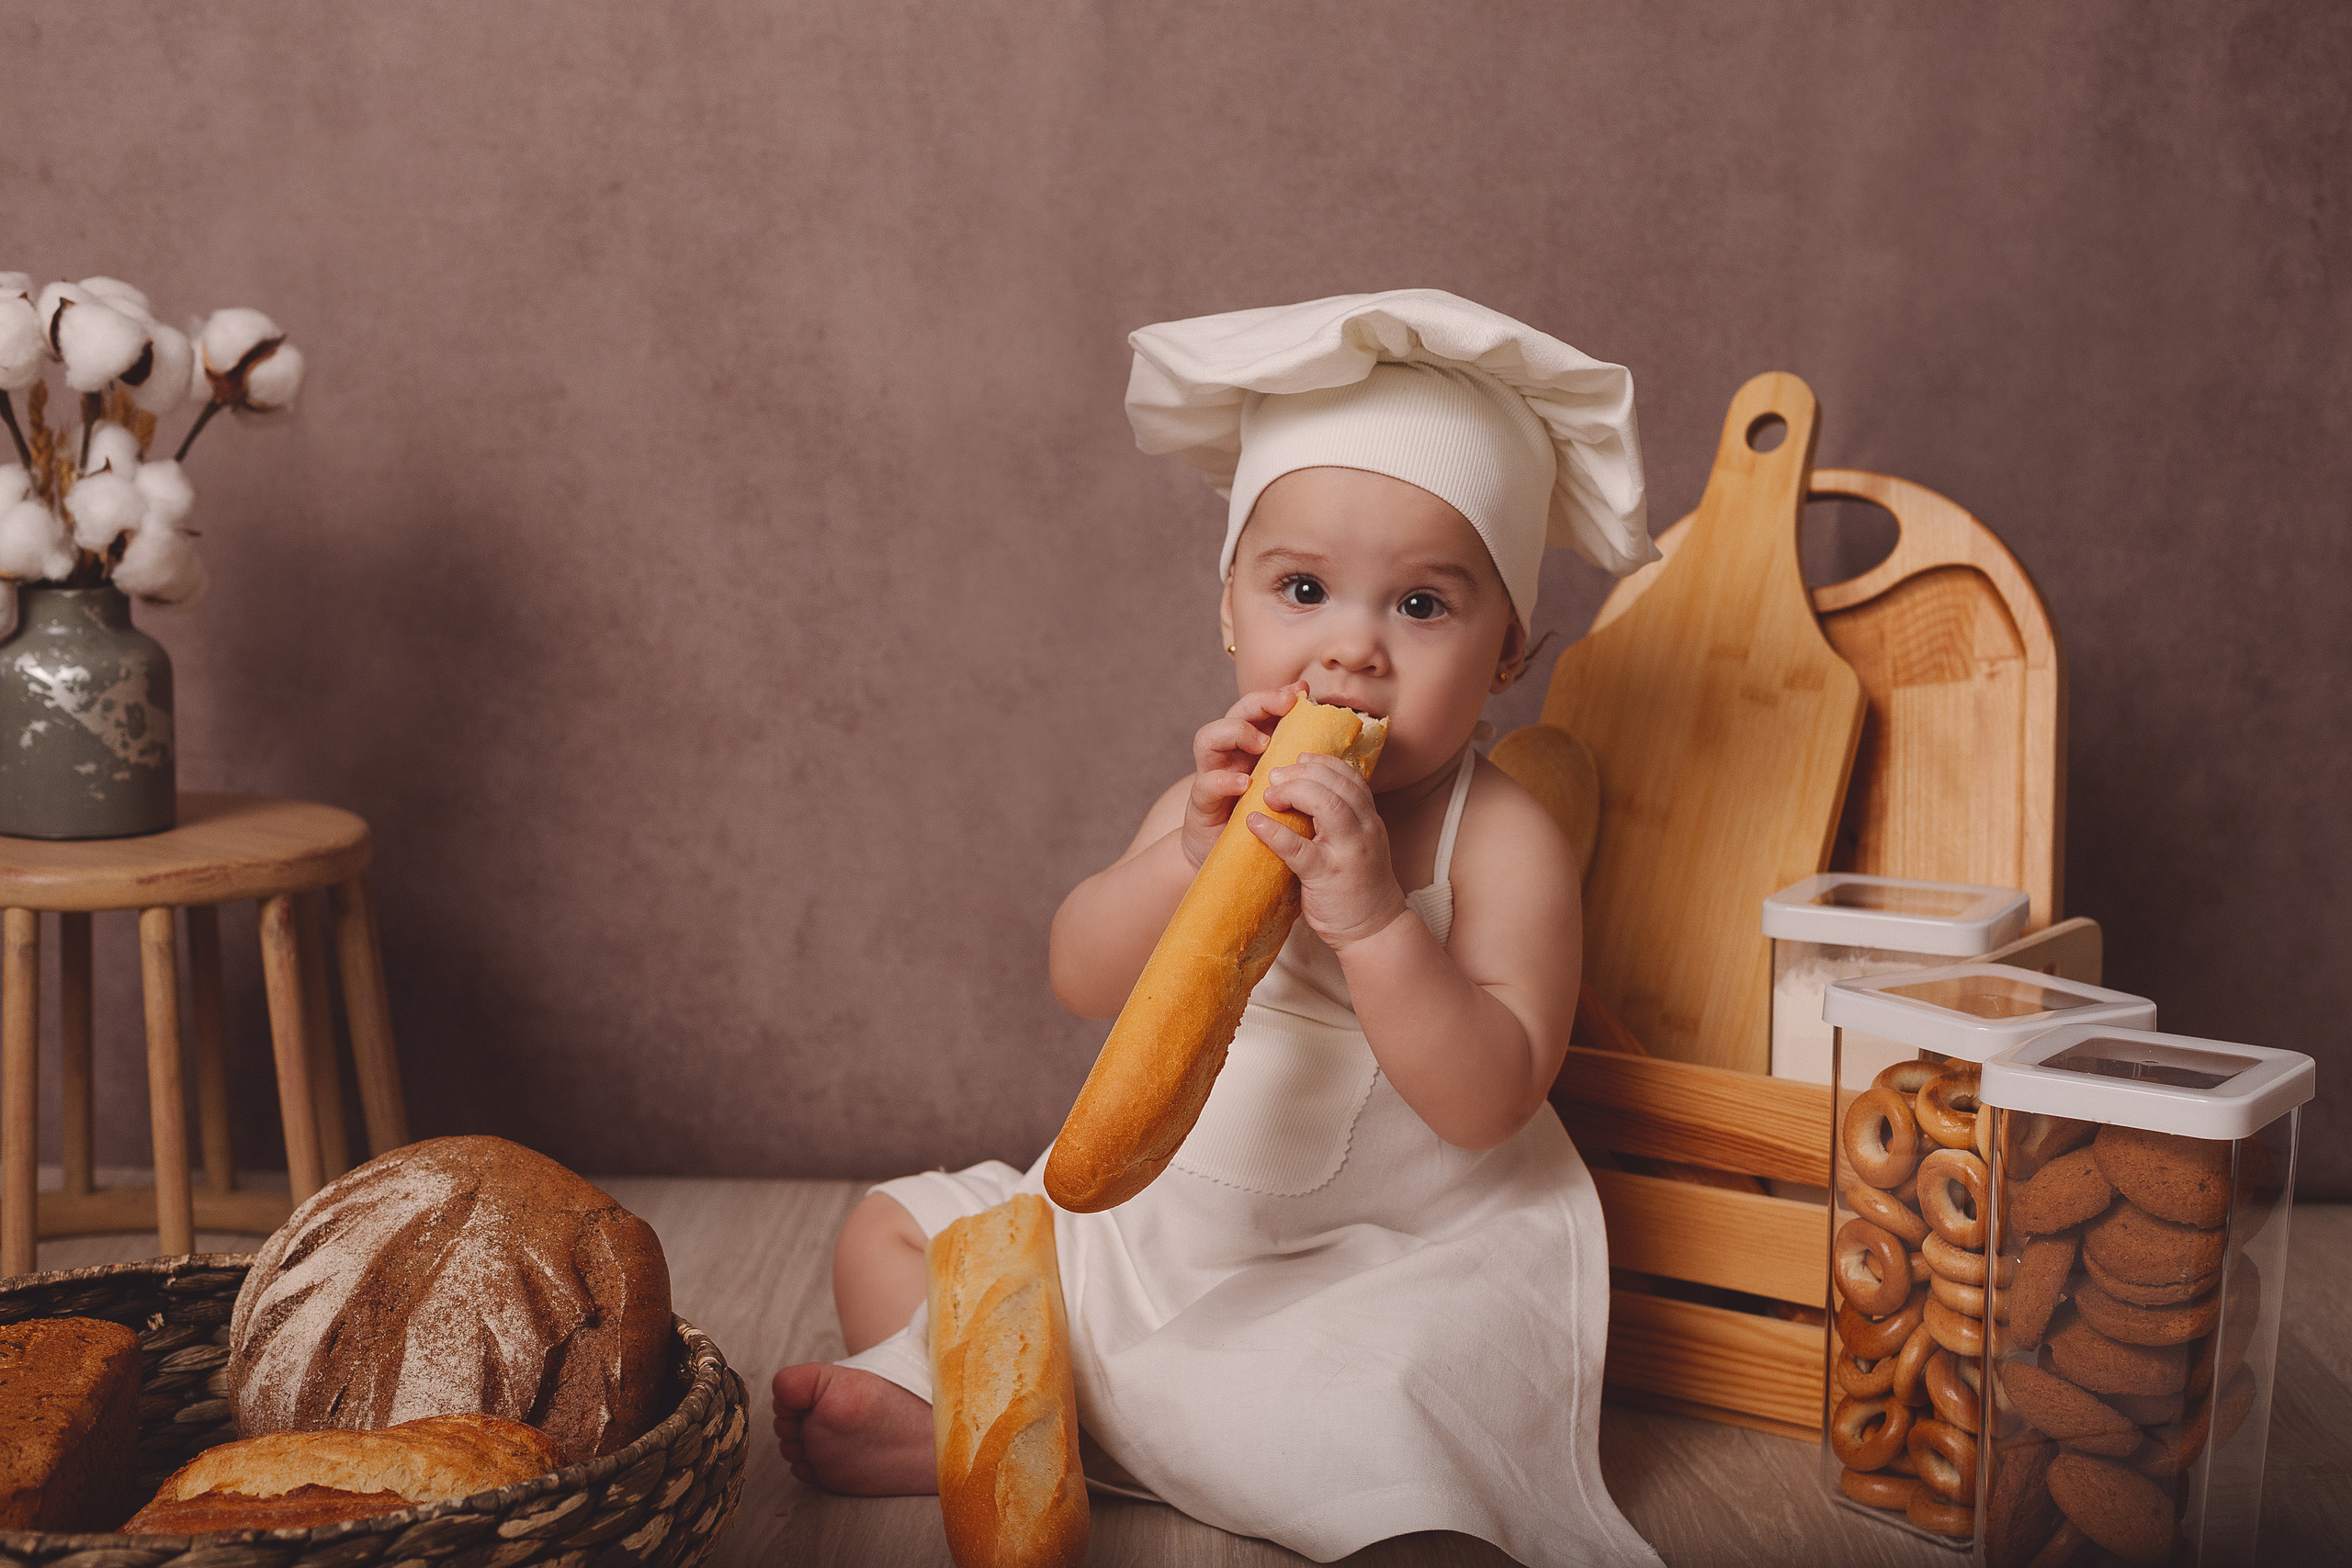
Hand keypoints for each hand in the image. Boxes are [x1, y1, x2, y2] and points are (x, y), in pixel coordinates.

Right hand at [1180, 682, 1306, 869]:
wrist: (1228, 860)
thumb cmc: (1261, 823)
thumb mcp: (1285, 792)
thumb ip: (1299, 769)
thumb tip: (1336, 746)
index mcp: (1251, 749)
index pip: (1261, 711)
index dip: (1278, 697)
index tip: (1302, 691)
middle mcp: (1229, 755)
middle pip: (1235, 714)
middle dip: (1259, 703)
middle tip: (1284, 704)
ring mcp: (1212, 775)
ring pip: (1208, 738)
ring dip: (1236, 734)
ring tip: (1261, 743)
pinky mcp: (1202, 804)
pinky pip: (1207, 784)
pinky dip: (1225, 780)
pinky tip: (1244, 783)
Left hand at [1251, 751, 1407, 950]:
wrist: (1374, 930)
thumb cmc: (1358, 886)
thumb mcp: (1357, 844)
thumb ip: (1341, 820)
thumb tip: (1306, 794)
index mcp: (1370, 820)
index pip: (1351, 777)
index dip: (1323, 762)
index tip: (1299, 758)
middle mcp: (1364, 830)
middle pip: (1338, 785)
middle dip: (1304, 772)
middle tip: (1275, 775)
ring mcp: (1347, 853)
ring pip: (1328, 806)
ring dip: (1294, 792)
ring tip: (1269, 794)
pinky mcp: (1326, 876)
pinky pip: (1299, 849)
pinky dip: (1274, 832)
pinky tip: (1253, 822)